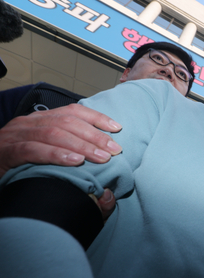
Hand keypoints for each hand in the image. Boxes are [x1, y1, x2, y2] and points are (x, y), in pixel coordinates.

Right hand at [0, 104, 121, 177]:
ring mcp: (13, 137)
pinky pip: (33, 150)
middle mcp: (26, 124)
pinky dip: (56, 155)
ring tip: (102, 157)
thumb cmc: (15, 166)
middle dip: (94, 135)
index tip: (117, 128)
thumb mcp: (41, 153)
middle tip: (115, 149)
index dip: (96, 118)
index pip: (71, 112)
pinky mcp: (5, 153)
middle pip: (67, 123)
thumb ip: (63, 148)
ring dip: (82, 146)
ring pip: (53, 134)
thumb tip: (96, 152)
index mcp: (37, 121)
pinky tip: (74, 162)